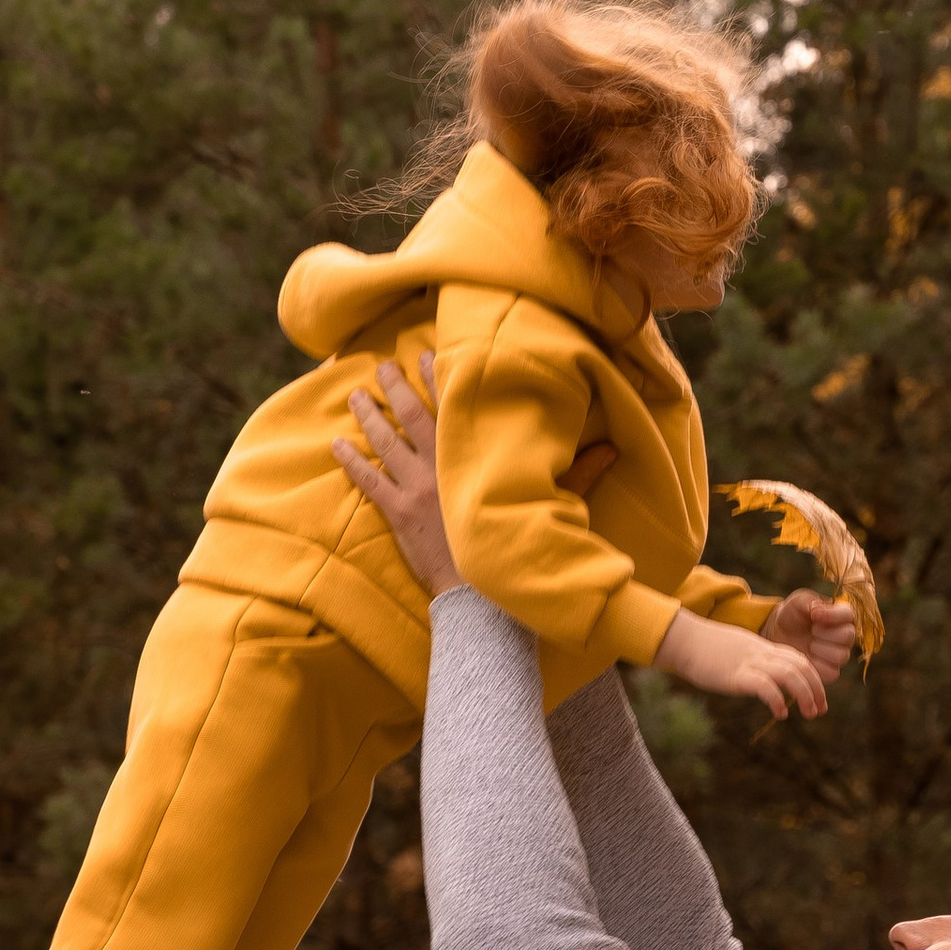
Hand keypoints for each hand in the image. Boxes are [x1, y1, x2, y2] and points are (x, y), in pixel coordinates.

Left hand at [335, 354, 618, 599]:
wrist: (482, 595)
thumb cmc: (518, 547)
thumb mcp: (554, 504)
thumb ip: (581, 472)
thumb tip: (613, 447)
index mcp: (473, 456)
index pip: (454, 407)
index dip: (440, 377)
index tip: (426, 354)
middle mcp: (440, 465)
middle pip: (412, 415)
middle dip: (396, 386)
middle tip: (381, 364)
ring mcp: (415, 489)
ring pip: (385, 442)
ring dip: (369, 416)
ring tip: (355, 394)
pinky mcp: (398, 515)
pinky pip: (368, 482)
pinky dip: (351, 462)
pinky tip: (337, 445)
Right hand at [653, 605, 831, 722]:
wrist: (684, 640)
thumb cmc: (706, 650)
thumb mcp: (737, 654)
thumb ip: (753, 664)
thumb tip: (760, 681)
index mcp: (763, 649)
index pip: (799, 660)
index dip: (814, 679)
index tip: (820, 700)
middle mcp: (762, 654)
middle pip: (801, 666)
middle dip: (816, 689)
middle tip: (820, 711)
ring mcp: (750, 663)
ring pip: (790, 673)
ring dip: (805, 694)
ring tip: (811, 714)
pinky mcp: (736, 675)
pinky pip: (764, 685)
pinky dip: (777, 699)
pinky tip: (781, 713)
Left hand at [759, 591, 857, 685]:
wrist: (778, 635)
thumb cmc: (792, 615)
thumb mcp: (798, 602)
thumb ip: (809, 601)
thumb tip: (819, 609)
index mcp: (841, 616)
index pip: (849, 615)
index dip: (832, 615)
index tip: (814, 615)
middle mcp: (845, 636)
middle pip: (848, 636)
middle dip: (825, 633)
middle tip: (811, 630)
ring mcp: (839, 655)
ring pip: (842, 656)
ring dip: (820, 649)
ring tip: (808, 643)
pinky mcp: (830, 671)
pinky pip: (832, 672)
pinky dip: (816, 665)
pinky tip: (806, 656)